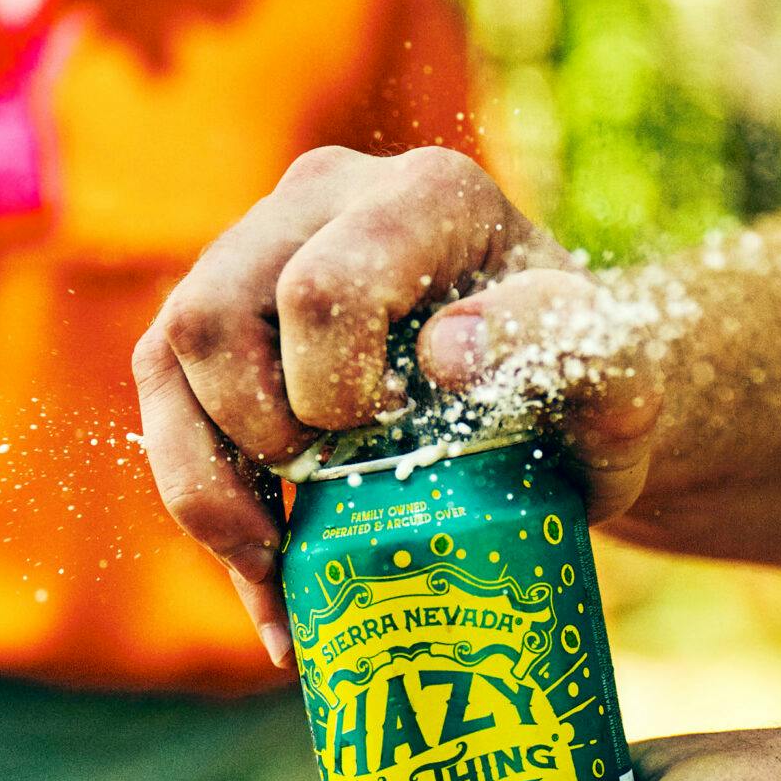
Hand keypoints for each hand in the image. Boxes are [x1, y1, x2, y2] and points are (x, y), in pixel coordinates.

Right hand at [132, 146, 661, 662]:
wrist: (561, 406)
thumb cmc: (586, 388)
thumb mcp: (617, 380)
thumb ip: (562, 346)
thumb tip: (446, 350)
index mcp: (425, 194)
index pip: (322, 289)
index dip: (336, 391)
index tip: (406, 431)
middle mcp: (323, 199)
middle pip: (213, 316)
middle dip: (267, 433)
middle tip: (345, 486)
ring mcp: (259, 254)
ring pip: (167, 357)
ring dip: (213, 483)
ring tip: (283, 563)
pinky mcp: (222, 323)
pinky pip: (164, 407)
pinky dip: (207, 509)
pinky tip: (269, 586)